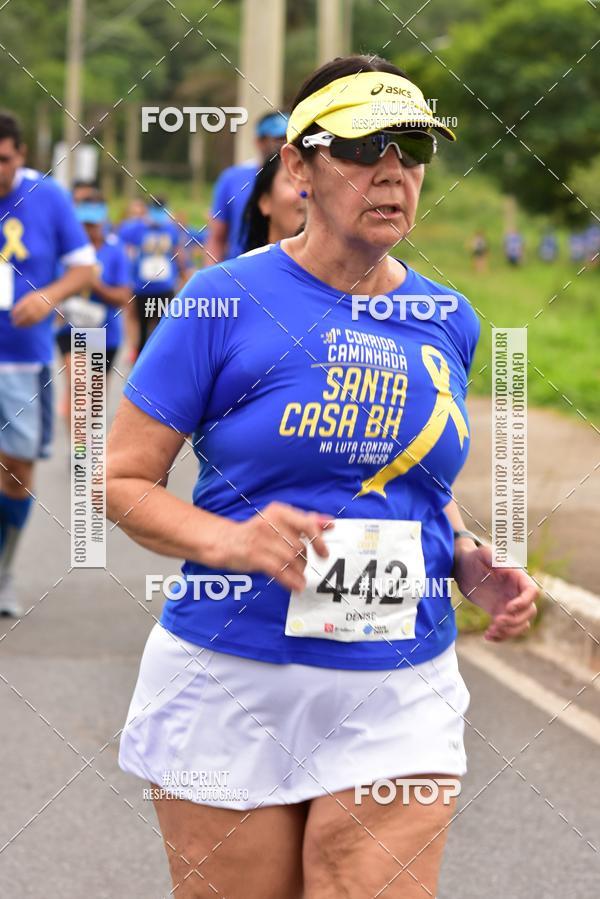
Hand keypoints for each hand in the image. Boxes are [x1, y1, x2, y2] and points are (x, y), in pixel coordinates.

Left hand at [11, 290, 54, 326]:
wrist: (51, 297)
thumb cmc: (38, 296)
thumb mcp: (30, 296)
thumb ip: (22, 302)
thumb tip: (14, 311)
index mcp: (31, 298)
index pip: (22, 306)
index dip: (16, 312)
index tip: (11, 316)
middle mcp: (36, 304)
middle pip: (26, 313)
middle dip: (19, 319)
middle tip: (13, 323)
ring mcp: (41, 310)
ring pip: (31, 318)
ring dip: (24, 323)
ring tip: (18, 326)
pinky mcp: (44, 315)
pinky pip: (36, 321)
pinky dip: (30, 324)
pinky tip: (25, 326)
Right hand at [215, 502, 333, 592]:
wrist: (225, 541)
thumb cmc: (257, 532)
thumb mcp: (279, 521)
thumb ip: (304, 521)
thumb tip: (329, 523)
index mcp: (279, 511)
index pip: (306, 524)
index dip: (318, 541)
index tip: (324, 554)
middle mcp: (270, 522)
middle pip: (299, 546)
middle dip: (304, 560)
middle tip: (301, 567)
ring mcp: (261, 539)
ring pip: (291, 559)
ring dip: (298, 572)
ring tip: (299, 578)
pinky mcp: (254, 555)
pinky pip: (279, 570)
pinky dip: (291, 580)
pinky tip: (296, 586)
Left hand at [453, 542, 538, 640]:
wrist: (463, 568)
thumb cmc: (474, 557)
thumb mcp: (483, 553)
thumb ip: (495, 557)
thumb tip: (507, 566)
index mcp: (518, 577)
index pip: (532, 591)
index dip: (524, 602)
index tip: (508, 608)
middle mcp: (517, 592)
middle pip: (530, 611)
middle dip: (515, 620)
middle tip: (497, 622)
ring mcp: (510, 603)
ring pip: (521, 624)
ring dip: (509, 632)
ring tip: (490, 632)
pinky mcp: (500, 612)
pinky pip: (508, 629)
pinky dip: (501, 636)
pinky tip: (487, 636)